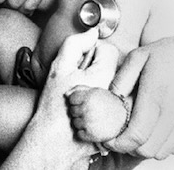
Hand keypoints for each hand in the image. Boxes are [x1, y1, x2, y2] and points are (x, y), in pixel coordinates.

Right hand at [6, 30, 117, 168]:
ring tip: (85, 94)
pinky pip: (116, 102)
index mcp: (105, 77)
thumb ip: (75, 44)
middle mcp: (117, 93)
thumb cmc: (54, 106)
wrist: (54, 142)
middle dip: (97, 68)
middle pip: (113, 67)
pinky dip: (105, 101)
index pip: (108, 50)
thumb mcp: (59, 68)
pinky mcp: (119, 123)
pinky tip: (91, 108)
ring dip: (101, 84)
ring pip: (115, 84)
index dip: (92, 52)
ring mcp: (120, 109)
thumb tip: (92, 32)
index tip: (80, 63)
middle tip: (80, 79)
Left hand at [67, 87, 129, 141]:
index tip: (85, 102)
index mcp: (88, 97)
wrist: (126, 120)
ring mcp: (89, 122)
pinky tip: (92, 128)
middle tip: (90, 111)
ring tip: (92, 119)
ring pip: (74, 123)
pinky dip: (84, 133)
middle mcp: (87, 109)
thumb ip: (79, 89)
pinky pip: (79, 134)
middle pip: (72, 110)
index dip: (77, 100)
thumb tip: (65, 94)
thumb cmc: (109, 104)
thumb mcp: (96, 91)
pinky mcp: (92, 135)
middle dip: (79, 111)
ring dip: (81, 122)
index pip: (71, 98)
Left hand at [105, 29, 173, 158]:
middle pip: (148, 150)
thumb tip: (110, 100)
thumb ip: (121, 79)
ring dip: (148, 147)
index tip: (109, 140)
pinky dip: (165, 144)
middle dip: (130, 148)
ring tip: (140, 132)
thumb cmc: (171, 52)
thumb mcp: (139, 56)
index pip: (136, 135)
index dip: (119, 144)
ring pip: (163, 151)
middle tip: (122, 136)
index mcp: (156, 95)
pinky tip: (158, 129)